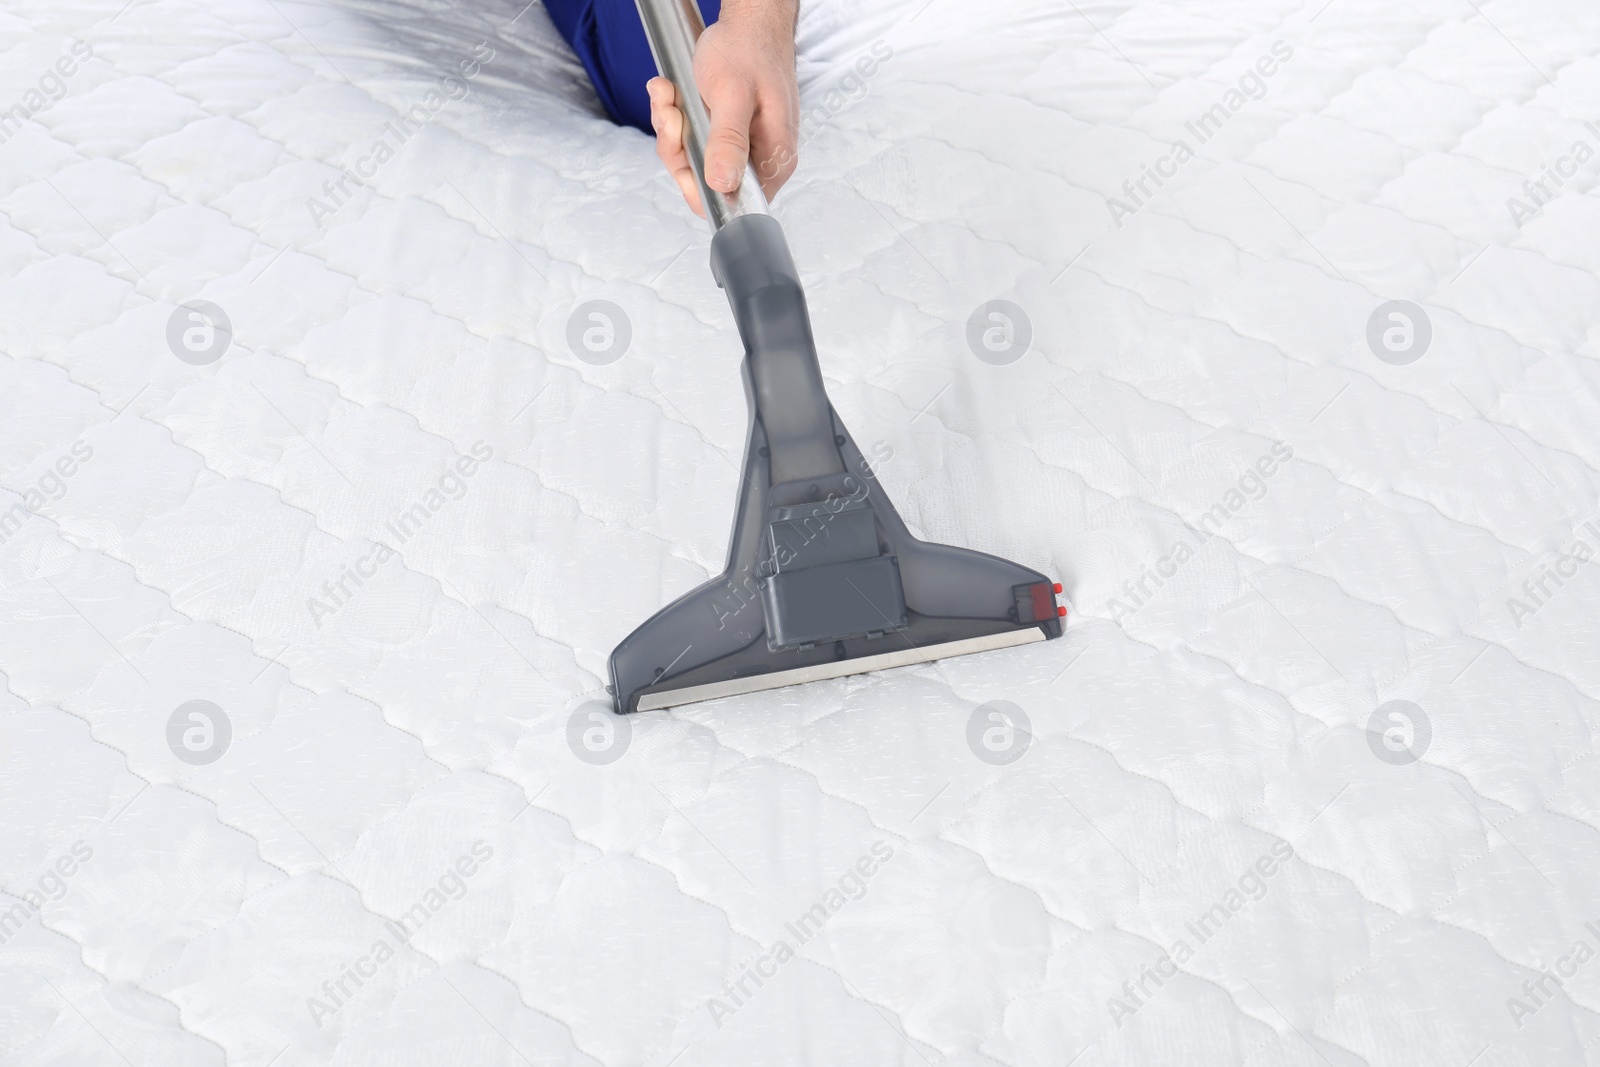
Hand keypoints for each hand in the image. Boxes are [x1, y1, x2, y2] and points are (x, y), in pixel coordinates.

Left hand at [646, 0, 798, 217]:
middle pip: (707, 182)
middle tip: (672, 113)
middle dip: (678, 147)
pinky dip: (675, 116)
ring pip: (694, 159)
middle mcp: (761, 158)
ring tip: (669, 95)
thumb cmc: (749, 49)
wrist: (749, 20)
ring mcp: (743, 146)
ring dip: (672, 127)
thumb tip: (722, 183)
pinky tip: (672, 92)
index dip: (699, 186)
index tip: (682, 152)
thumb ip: (729, 142)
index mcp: (773, 158)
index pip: (734, 202)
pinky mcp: (727, 133)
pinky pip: (692, 140)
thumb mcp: (733, 95)